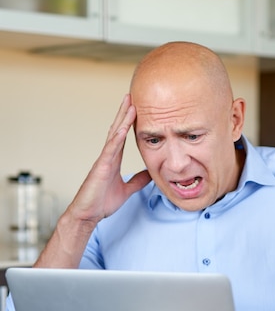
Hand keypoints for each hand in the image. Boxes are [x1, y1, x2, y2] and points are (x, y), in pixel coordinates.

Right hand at [68, 94, 150, 225]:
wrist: (88, 215)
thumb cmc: (102, 203)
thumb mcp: (127, 190)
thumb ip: (138, 181)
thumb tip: (150, 174)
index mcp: (113, 160)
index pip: (122, 136)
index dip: (129, 122)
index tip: (136, 107)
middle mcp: (108, 156)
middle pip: (117, 129)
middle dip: (124, 113)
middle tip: (132, 95)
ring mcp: (103, 160)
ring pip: (114, 135)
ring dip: (122, 119)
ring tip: (130, 103)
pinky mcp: (100, 168)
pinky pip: (110, 150)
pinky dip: (117, 138)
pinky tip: (123, 127)